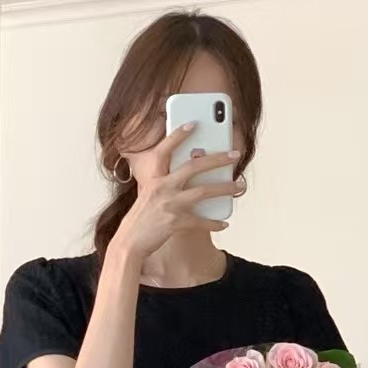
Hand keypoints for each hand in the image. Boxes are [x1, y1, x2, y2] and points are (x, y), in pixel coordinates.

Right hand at [109, 124, 242, 262]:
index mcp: (154, 178)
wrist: (128, 243)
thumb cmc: (140, 220)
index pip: (165, 150)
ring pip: (203, 191)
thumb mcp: (148, 196)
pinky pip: (200, 221)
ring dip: (225, 188)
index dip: (178, 135)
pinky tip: (224, 223)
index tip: (193, 124)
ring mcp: (170, 204)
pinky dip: (214, 223)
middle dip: (218, 159)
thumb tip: (189, 181)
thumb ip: (165, 185)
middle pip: (194, 166)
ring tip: (239, 186)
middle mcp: (163, 187)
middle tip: (234, 155)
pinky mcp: (175, 222)